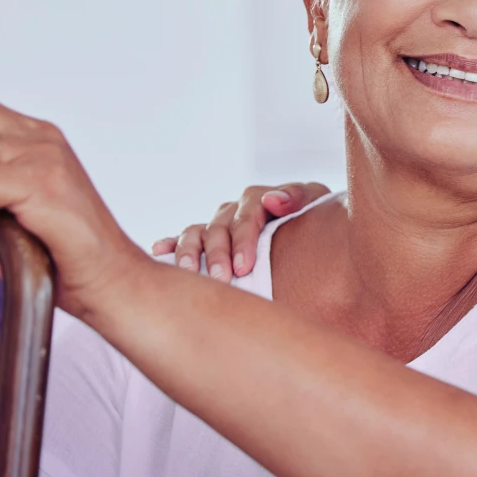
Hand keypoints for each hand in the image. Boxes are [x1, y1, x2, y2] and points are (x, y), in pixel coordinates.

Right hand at [151, 182, 330, 280]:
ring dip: (190, 252)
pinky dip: (171, 244)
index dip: (243, 239)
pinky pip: (184, 240)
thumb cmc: (316, 218)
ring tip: (189, 272)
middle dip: (218, 253)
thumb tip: (271, 200)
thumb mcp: (315, 202)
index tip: (244, 266)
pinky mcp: (208, 242)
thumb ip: (298, 197)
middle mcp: (234, 211)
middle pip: (218, 227)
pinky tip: (160, 251)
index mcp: (259, 200)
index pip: (246, 214)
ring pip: (197, 233)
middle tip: (223, 279)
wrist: (314, 233)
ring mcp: (219, 226)